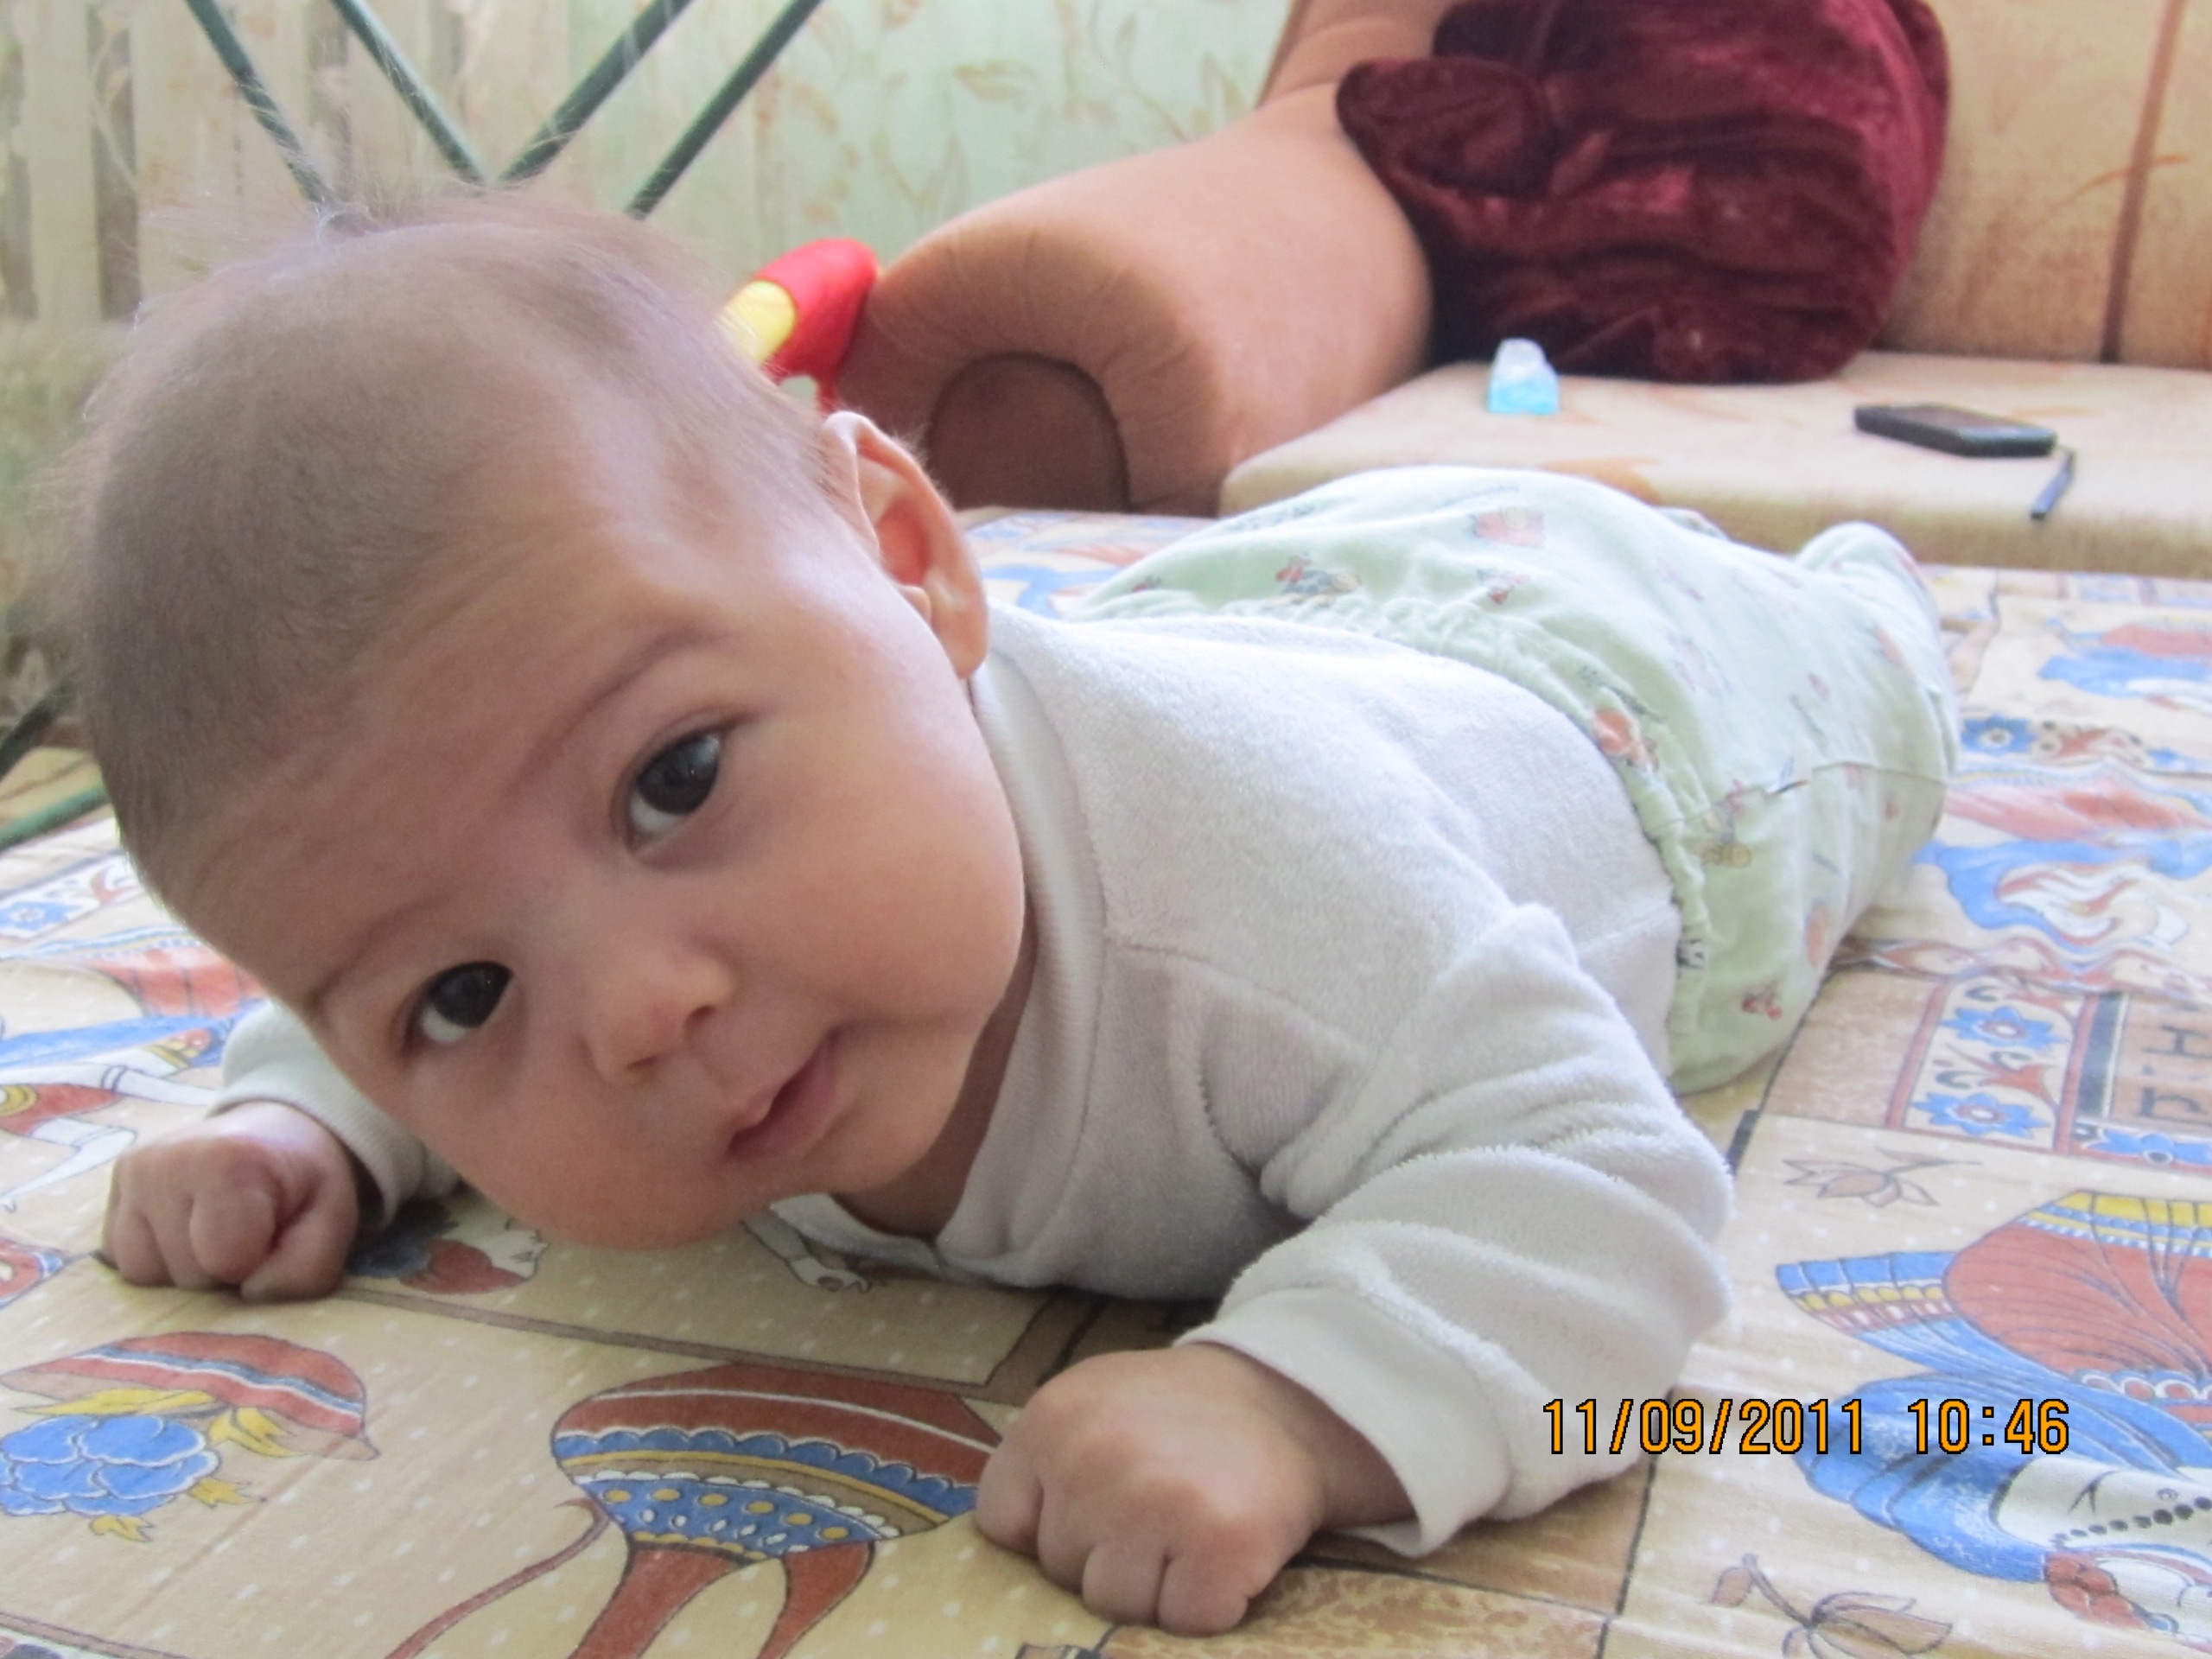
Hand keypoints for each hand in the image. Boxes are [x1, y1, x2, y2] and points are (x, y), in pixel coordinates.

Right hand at [102, 1102, 362, 1300]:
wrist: (277, 1129)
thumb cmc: (305, 1180)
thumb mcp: (334, 1219)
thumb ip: (308, 1267)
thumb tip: (251, 1295)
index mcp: (225, 1161)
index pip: (225, 1261)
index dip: (256, 1262)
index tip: (274, 1231)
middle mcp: (164, 1162)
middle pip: (185, 1274)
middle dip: (223, 1268)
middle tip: (248, 1229)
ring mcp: (133, 1171)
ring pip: (145, 1275)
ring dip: (187, 1267)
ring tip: (217, 1228)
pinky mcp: (115, 1183)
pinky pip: (122, 1260)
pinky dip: (158, 1257)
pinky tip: (188, 1226)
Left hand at [974, 1343, 1409, 1634]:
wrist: (1291, 1399)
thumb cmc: (1178, 1418)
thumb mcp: (1090, 1407)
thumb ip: (1042, 1468)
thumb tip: (1013, 1561)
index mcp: (1050, 1420)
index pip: (1005, 1526)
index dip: (1051, 1528)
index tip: (1097, 1505)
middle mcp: (1095, 1459)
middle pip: (1061, 1572)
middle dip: (1107, 1555)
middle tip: (1158, 1507)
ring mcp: (1157, 1502)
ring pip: (1117, 1606)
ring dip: (1156, 1586)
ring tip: (1189, 1529)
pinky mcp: (1219, 1545)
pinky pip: (1184, 1623)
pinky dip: (1209, 1603)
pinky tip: (1223, 1552)